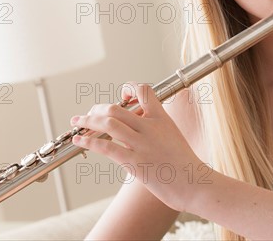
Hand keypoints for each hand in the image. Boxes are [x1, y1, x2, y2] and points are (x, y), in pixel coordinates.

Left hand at [71, 82, 207, 211]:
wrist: (196, 183)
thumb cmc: (185, 164)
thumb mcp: (173, 136)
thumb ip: (156, 128)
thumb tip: (138, 125)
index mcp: (162, 118)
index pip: (144, 91)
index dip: (129, 88)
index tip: (121, 96)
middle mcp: (150, 128)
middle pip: (117, 108)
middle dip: (97, 109)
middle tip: (88, 114)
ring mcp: (142, 144)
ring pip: (108, 123)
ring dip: (87, 121)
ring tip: (77, 123)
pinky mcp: (135, 162)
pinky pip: (107, 147)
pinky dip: (89, 141)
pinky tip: (79, 140)